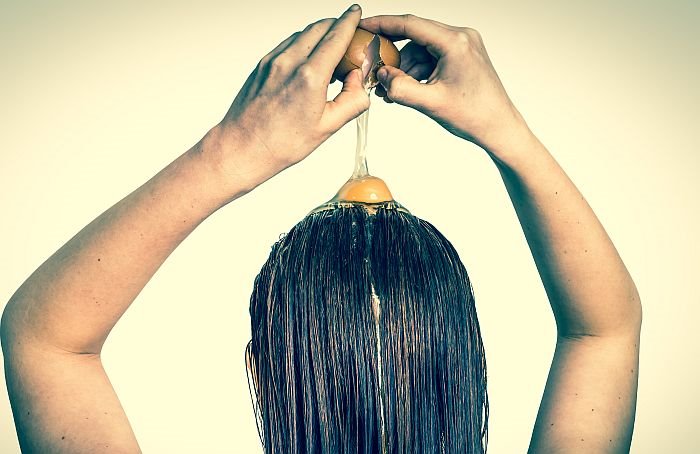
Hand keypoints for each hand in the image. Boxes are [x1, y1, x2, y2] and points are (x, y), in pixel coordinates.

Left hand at [208, 5, 368, 191]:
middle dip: (336, 25)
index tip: (356, 12)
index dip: (349, 20)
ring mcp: (272, 61)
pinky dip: (303, 45)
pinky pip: (288, 45)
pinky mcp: (262, 65)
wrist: (242, 148)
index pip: (336, 36)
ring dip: (319, 35)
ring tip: (330, 55)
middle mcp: (289, 63)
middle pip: (319, 27)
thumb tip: (359, 81)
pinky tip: (309, 63)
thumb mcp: (327, 127)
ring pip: (302, 34)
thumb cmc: (281, 143)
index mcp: (309, 77)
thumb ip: (351, 100)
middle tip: (349, 35)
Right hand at [360, 14, 528, 152]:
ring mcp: (462, 47)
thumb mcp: (431, 103)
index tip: (364, 25)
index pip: (410, 24)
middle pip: (414, 36)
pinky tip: (405, 89)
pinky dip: (416, 72)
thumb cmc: (475, 116)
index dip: (382, 24)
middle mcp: (461, 38)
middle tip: (372, 68)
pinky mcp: (461, 57)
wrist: (500, 128)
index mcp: (455, 43)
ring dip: (404, 68)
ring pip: (420, 50)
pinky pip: (430, 58)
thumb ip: (401, 89)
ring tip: (389, 90)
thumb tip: (381, 76)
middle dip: (392, 55)